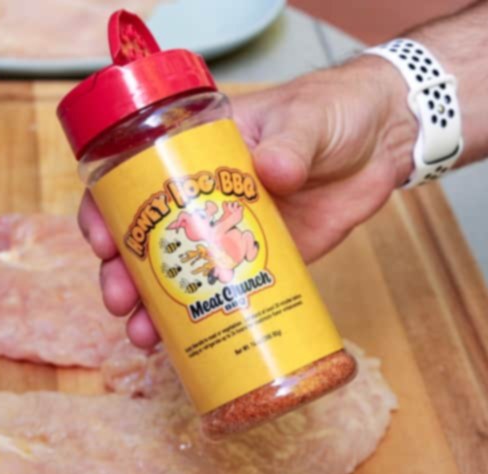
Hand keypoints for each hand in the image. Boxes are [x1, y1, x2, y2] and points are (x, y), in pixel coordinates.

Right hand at [78, 57, 416, 346]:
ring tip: (143, 336)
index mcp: (195, 152)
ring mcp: (229, 234)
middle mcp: (201, 198)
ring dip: (152, 308)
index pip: (133, 180)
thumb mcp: (306, 119)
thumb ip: (290, 144)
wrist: (385, 140)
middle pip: (145, 240)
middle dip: (122, 275)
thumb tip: (271, 172)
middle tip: (120, 301)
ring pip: (177, 276)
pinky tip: (185, 348)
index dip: (106, 212)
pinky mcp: (263, 263)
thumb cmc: (334, 111)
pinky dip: (203, 321)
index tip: (101, 240)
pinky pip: (224, 294)